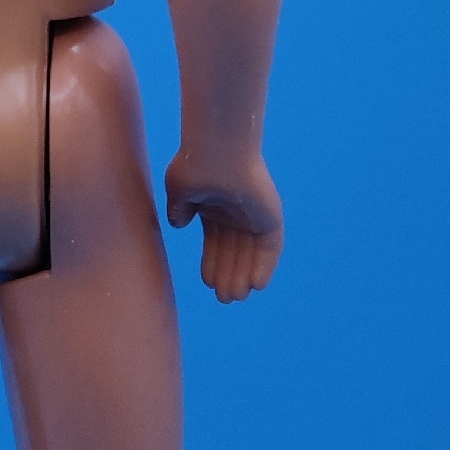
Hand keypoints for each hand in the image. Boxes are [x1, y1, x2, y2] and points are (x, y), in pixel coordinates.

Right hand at [165, 148, 283, 304]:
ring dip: (244, 275)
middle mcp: (236, 211)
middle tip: (225, 299)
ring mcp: (254, 213)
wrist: (216, 151)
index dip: (213, 263)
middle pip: (234, 251)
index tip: (208, 283)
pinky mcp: (271, 215)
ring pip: (251, 252)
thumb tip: (178, 225)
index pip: (216, 243)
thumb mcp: (180, 191)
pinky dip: (264, 265)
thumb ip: (180, 208)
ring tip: (236, 297)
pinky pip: (271, 247)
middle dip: (228, 274)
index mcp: (215, 206)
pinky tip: (257, 286)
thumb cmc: (195, 164)